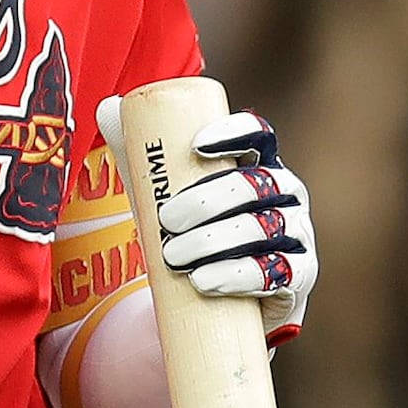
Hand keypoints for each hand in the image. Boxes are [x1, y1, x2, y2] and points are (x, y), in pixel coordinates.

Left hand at [137, 106, 314, 347]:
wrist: (221, 300)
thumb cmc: (196, 232)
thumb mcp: (168, 192)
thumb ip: (140, 152)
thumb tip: (108, 107)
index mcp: (259, 164)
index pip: (259, 135)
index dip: (233, 134)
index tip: (195, 146)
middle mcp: (287, 194)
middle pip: (258, 184)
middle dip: (210, 199)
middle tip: (167, 219)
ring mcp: (298, 234)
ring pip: (267, 228)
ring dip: (217, 241)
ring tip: (176, 257)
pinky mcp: (299, 276)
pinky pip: (280, 272)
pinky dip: (240, 276)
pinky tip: (206, 281)